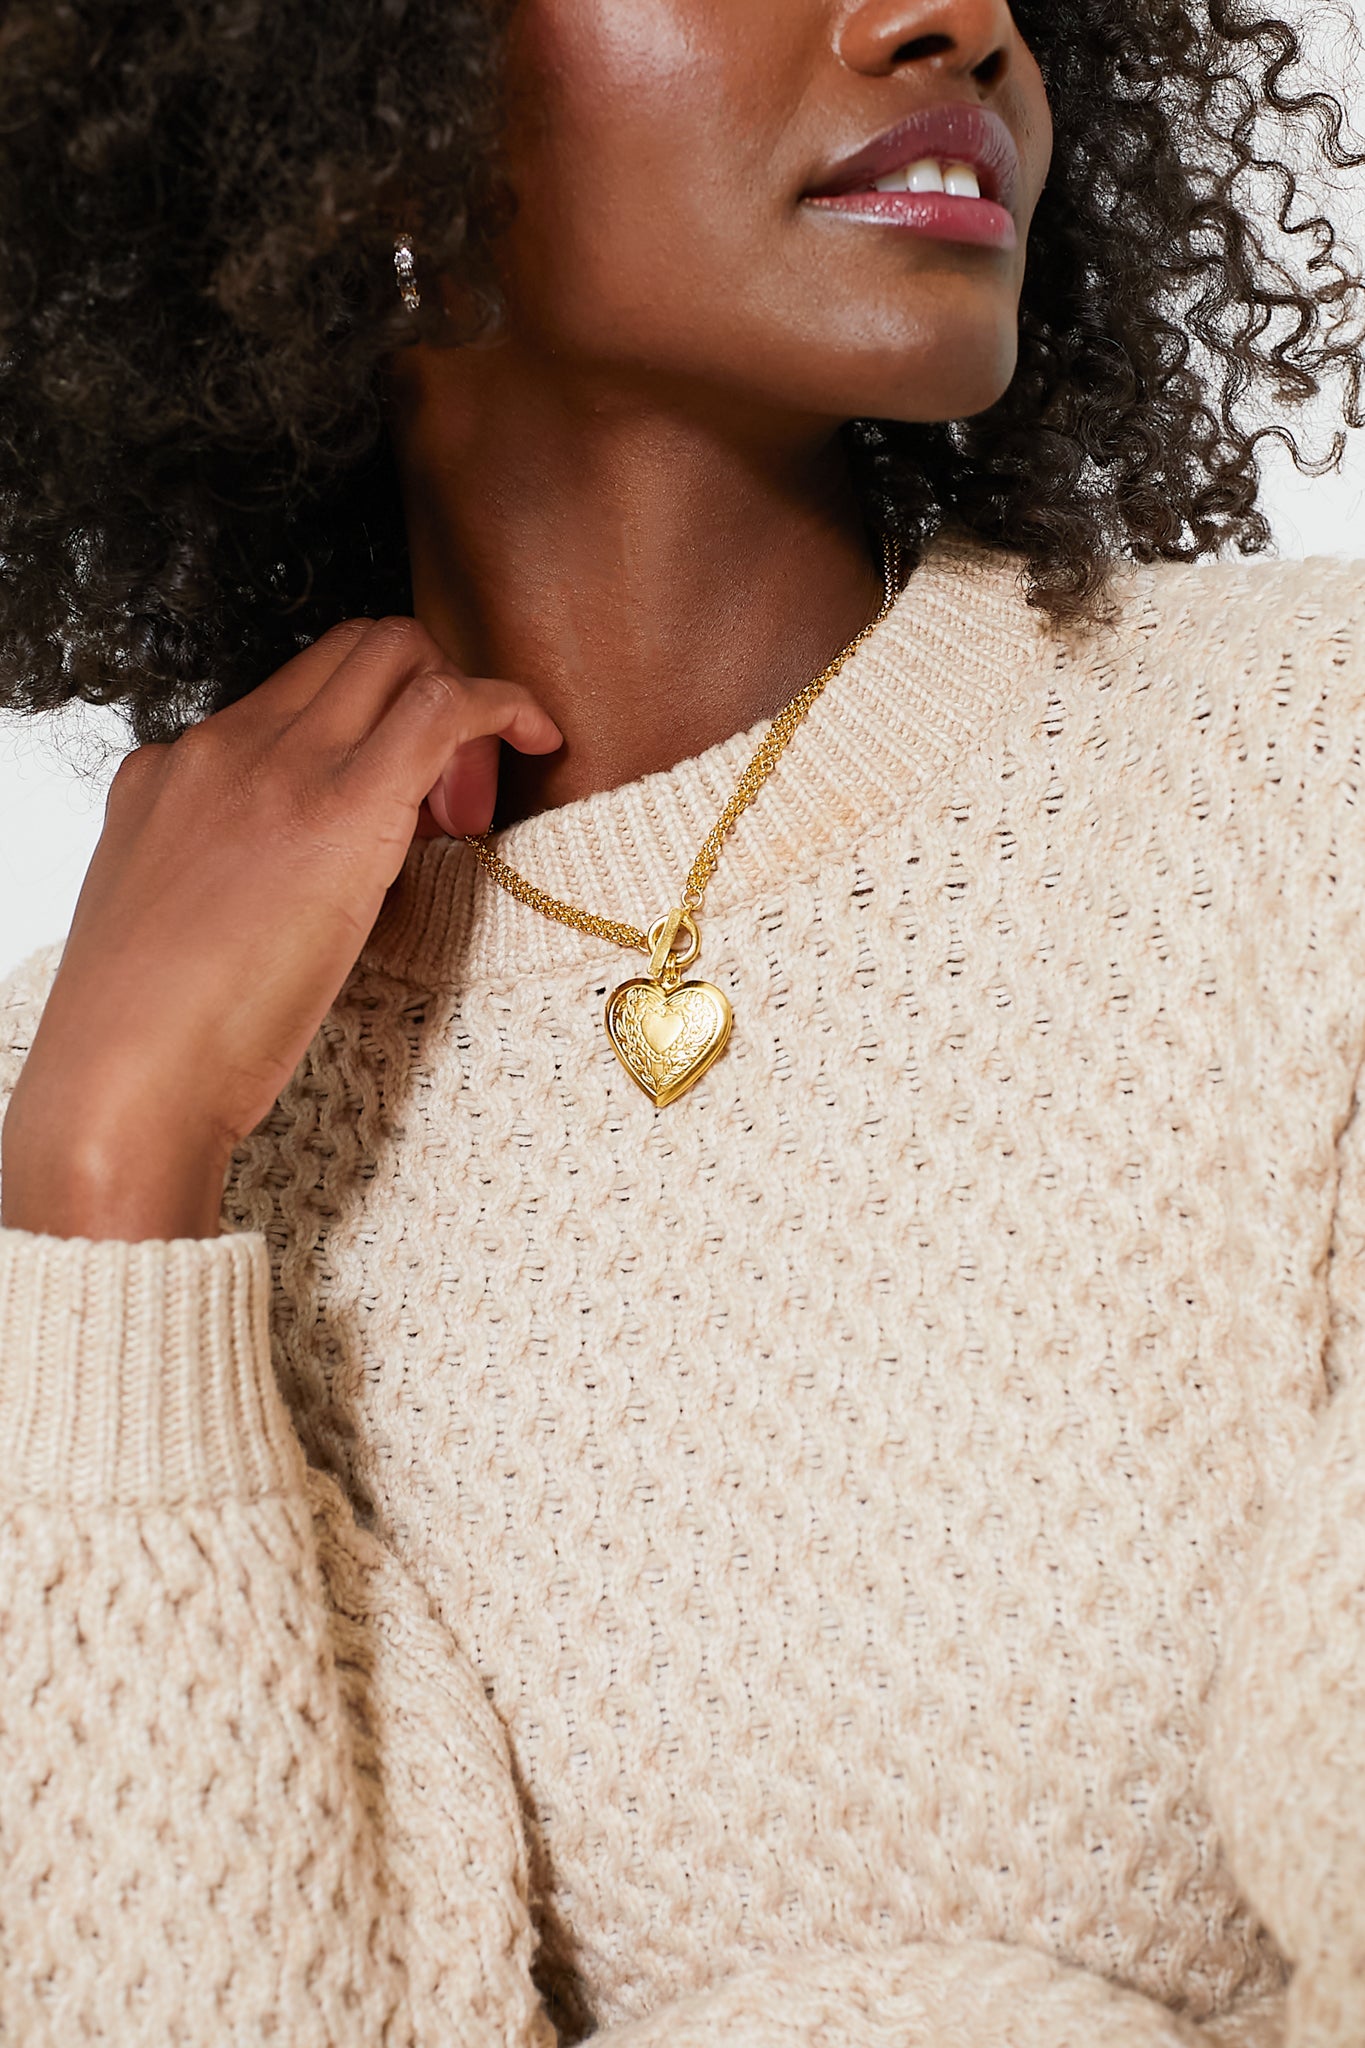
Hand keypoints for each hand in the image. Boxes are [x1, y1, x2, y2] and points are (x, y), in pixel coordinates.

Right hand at [0, 619, 561, 1240]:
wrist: (126, 1085)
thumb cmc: (154, 1042)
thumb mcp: (177, 928)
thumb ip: (229, 880)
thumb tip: (294, 886)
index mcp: (173, 774)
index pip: (293, 697)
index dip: (364, 730)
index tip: (400, 804)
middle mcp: (222, 748)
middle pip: (349, 651)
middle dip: (419, 695)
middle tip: (448, 801)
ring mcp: (277, 769)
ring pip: (393, 653)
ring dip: (455, 705)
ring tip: (465, 811)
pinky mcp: (338, 809)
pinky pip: (440, 705)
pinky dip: (502, 703)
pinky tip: (537, 735)